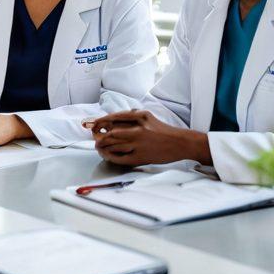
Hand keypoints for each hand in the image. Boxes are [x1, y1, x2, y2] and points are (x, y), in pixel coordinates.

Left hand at [88, 109, 211, 166]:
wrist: (180, 143)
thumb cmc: (162, 130)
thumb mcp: (148, 116)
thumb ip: (132, 115)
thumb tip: (112, 118)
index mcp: (139, 117)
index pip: (114, 118)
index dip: (101, 121)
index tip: (93, 124)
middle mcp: (139, 130)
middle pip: (111, 133)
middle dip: (99, 136)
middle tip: (94, 138)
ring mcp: (139, 144)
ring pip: (114, 145)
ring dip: (103, 147)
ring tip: (98, 147)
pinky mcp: (141, 157)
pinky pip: (121, 158)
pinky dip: (111, 157)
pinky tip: (106, 156)